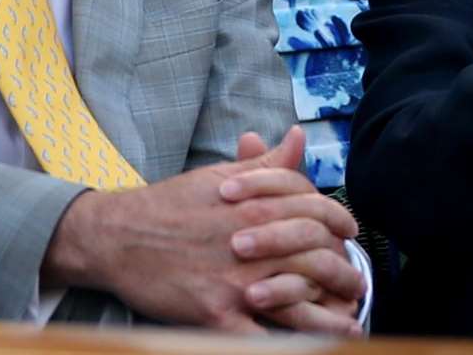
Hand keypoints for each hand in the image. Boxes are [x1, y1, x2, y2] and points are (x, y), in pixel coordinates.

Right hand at [44, 126, 363, 334]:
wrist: (117, 236)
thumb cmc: (171, 204)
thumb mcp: (221, 176)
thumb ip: (266, 165)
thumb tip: (296, 137)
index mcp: (257, 205)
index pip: (318, 211)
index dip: (341, 223)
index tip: (350, 235)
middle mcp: (252, 241)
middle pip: (318, 256)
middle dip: (344, 273)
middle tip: (354, 283)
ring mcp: (235, 280)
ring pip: (299, 301)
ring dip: (331, 317)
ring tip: (352, 325)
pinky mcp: (215, 314)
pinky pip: (261, 337)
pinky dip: (289, 344)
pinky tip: (309, 347)